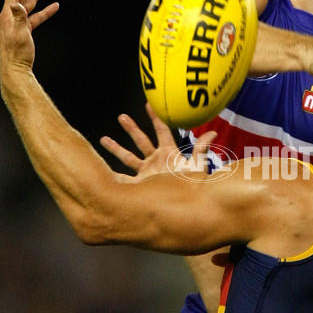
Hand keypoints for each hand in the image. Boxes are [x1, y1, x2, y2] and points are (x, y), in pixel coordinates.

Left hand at [0, 0, 58, 73]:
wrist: (16, 68)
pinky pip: (37, 16)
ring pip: (30, 0)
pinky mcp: (26, 29)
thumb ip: (18, 18)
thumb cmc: (16, 52)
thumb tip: (15, 5)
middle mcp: (12, 13)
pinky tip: (55, 6)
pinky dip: (46, 10)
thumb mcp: (18, 33)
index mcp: (9, 12)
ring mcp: (19, 21)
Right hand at [100, 102, 216, 180]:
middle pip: (141, 140)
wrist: (185, 208)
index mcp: (169, 153)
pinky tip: (100, 170)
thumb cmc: (193, 186)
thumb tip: (212, 132)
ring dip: (116, 148)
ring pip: (128, 157)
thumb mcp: (197, 167)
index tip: (149, 104)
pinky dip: (112, 174)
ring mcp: (147, 173)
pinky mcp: (140, 186)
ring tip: (102, 139)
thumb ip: (201, 149)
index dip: (156, 118)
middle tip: (121, 117)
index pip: (162, 131)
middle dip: (131, 129)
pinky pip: (123, 178)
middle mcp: (156, 161)